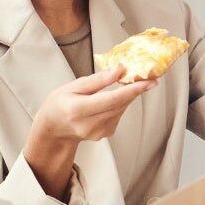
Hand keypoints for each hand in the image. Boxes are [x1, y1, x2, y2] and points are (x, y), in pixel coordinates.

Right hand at [24, 66, 155, 198]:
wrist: (53, 129)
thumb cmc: (60, 104)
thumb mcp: (73, 86)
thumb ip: (97, 80)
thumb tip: (119, 70)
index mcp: (78, 110)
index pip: (112, 99)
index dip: (133, 90)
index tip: (150, 82)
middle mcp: (89, 125)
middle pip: (120, 104)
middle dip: (134, 88)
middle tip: (142, 75)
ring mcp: (98, 132)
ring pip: (122, 108)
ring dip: (125, 96)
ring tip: (118, 86)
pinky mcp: (105, 134)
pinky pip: (119, 114)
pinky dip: (119, 104)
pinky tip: (109, 101)